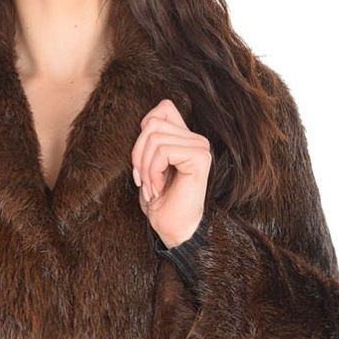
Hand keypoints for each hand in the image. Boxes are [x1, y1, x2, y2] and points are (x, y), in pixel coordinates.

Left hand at [131, 98, 211, 247]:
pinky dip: (152, 172)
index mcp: (187, 139)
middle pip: (152, 123)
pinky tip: (158, 189)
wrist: (174, 230)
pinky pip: (162, 151)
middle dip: (138, 154)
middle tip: (142, 180)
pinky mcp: (199, 157)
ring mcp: (200, 147)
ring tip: (151, 187)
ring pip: (154, 136)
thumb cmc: (161, 203)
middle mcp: (197, 140)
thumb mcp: (149, 166)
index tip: (142, 161)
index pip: (162, 109)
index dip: (143, 131)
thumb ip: (151, 141)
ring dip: (145, 166)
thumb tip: (146, 123)